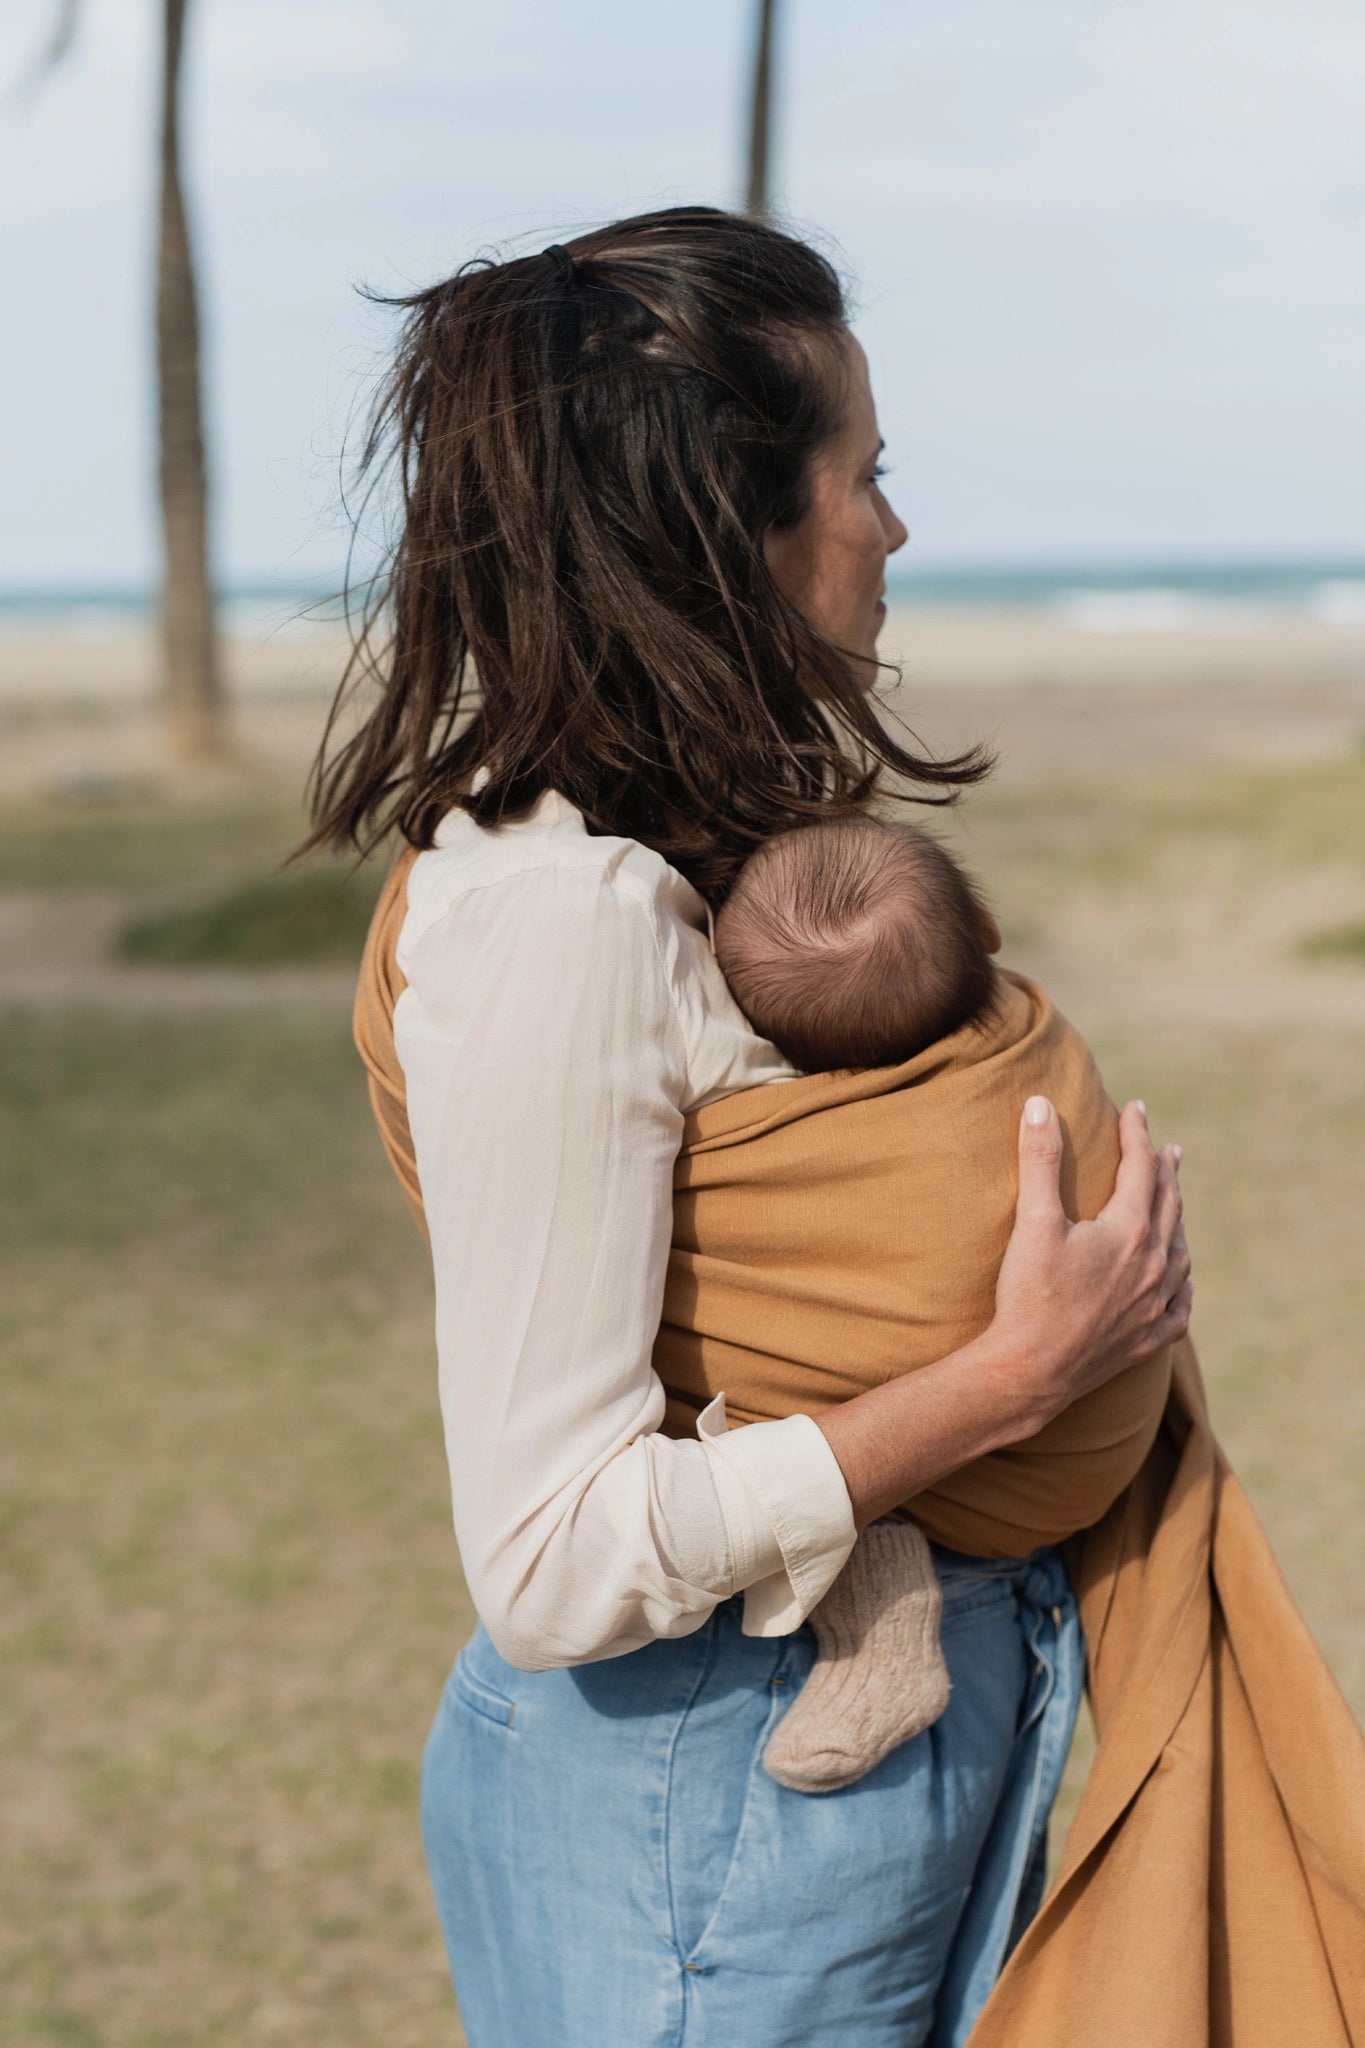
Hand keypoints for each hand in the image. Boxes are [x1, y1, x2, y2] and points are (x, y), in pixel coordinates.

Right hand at [988, 1096, 1191, 1432]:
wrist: (1030, 1372)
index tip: (1136, 1108)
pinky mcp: (1147, 1339)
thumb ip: (1040, 1159)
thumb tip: (1041, 1104)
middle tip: (1167, 1149)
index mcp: (1130, 1231)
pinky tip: (1182, 1281)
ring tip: (1173, 1206)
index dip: (1137, 1133)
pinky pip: (1180, 1308)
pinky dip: (1183, 1286)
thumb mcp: (1032, 1220)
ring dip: (1178, 1222)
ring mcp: (1154, 1305)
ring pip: (1180, 1253)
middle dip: (1165, 1171)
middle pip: (1168, 1205)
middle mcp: (1154, 1265)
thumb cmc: (1029, 1295)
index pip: (1141, 1167)